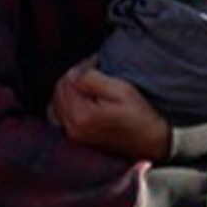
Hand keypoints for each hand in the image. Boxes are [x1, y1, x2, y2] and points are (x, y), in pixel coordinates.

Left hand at [51, 61, 168, 161]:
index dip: (82, 67)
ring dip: (68, 89)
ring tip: (87, 85)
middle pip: (59, 91)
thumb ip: (92, 79)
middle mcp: (72, 128)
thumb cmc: (139, 116)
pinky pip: (57, 116)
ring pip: (55, 102)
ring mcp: (72, 135)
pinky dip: (64, 104)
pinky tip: (79, 100)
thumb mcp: (120, 90)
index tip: (98, 63)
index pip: (68, 81)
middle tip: (94, 70)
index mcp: (81, 116)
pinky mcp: (76, 138)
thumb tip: (76, 73)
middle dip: (73, 77)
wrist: (151, 143)